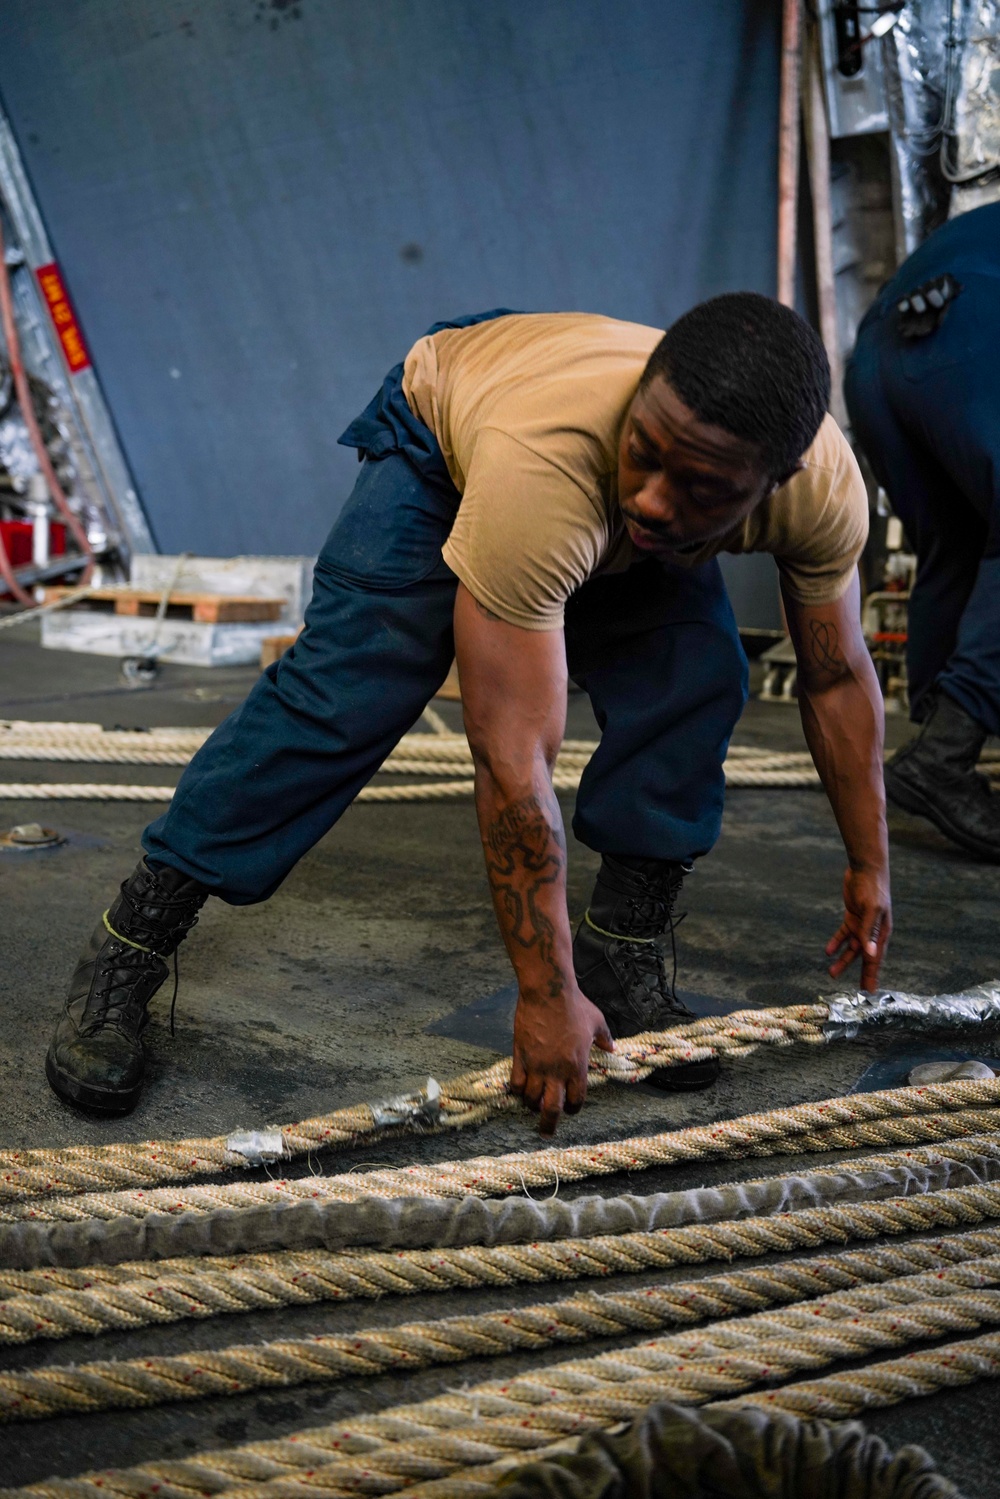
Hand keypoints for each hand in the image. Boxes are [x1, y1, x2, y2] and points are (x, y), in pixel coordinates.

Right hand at [510, 985, 613, 1135]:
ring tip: (532, 1106)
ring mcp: (537, 1065)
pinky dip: (517, 1091)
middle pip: (552, 1108)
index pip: (576, 1099)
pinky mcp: (520, 1056)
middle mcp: (557, 1071)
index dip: (573, 1109)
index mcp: (577, 1066)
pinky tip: (519, 1091)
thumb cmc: (575, 1005)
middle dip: (549, 1124)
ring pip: (531, 1099)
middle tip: (546, 1132)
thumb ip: (605, 1038)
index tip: (570, 1109)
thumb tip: (612, 1047)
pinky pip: (516, 1083)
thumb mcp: (597, 1021)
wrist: (548, 992)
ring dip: (532, 1106)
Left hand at [825, 865, 891, 991]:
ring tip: (831, 972)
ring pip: (851, 947)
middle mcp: (872, 932)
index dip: (872, 975)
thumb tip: (870, 954)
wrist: (865, 869)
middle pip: (865, 957)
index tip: (869, 991)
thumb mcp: (871, 910)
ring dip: (843, 960)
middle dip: (861, 973)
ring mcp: (862, 925)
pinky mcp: (852, 917)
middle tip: (857, 990)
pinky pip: (843, 934)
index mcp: (881, 932)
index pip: (876, 958)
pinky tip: (828, 951)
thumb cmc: (873, 888)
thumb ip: (869, 932)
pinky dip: (836, 943)